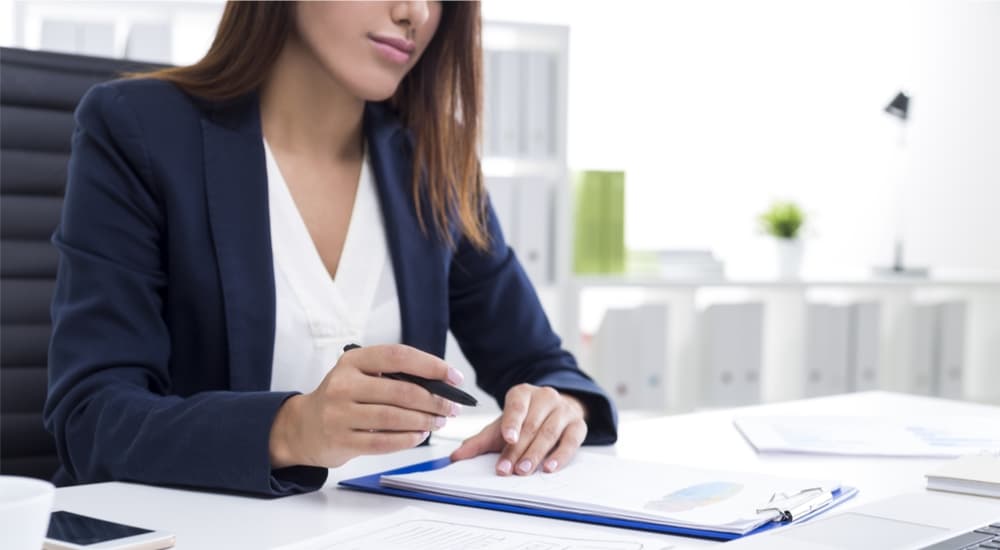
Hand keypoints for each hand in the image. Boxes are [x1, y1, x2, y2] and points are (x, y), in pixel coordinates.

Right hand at [269, 344, 463, 468]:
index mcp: (352, 361)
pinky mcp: (341, 441)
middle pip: (401, 391)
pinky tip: (419, 436)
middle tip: (451, 407)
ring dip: (424, 421)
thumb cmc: (342, 398)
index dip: (431, 365)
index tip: (454, 377)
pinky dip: (407, 440)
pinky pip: (383, 442)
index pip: (398, 356)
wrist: (303, 427)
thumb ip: (392, 375)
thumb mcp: (359, 375)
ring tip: (438, 422)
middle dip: (434, 401)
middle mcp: (343, 385)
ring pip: (394, 418)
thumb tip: (439, 383)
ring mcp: (339, 414)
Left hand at [450, 384, 586, 474]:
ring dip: (536, 454)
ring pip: (550, 433)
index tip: (508, 438)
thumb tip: (456, 457)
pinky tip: (549, 467)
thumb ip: (479, 441)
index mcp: (523, 393)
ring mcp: (564, 410)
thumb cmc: (525, 421)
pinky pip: (571, 441)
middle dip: (518, 449)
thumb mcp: (500, 428)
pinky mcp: (578, 425)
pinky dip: (560, 456)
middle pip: (531, 425)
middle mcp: (546, 397)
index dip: (512, 423)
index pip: (517, 406)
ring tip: (524, 470)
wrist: (553, 412)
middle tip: (508, 469)